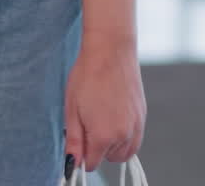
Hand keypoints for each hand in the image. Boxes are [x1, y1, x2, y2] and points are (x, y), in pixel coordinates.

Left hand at [64, 38, 145, 174]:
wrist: (110, 50)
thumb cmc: (87, 75)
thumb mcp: (71, 108)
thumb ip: (74, 140)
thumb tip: (73, 164)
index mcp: (103, 136)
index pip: (91, 163)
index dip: (81, 153)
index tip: (77, 138)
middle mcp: (123, 136)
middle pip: (108, 158)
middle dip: (97, 147)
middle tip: (87, 122)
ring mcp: (136, 126)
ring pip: (123, 152)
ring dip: (112, 144)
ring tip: (100, 118)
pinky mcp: (142, 116)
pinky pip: (135, 139)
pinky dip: (125, 136)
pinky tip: (113, 115)